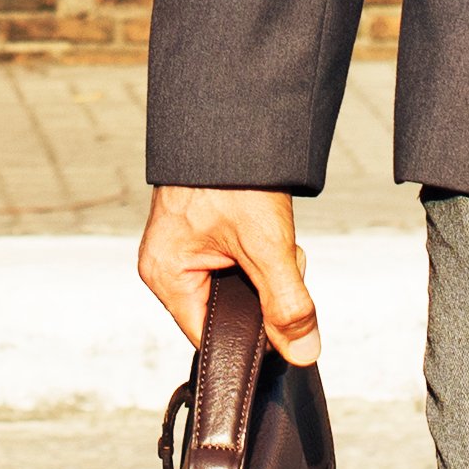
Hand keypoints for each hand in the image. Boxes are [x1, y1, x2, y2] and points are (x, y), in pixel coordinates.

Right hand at [137, 185, 321, 364]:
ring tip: (271, 235)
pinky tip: (266, 226)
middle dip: (263, 291)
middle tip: (278, 258)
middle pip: (226, 310)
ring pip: (236, 285)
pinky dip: (258, 251)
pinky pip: (234, 261)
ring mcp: (181, 247)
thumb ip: (286, 304)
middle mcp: (165, 265)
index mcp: (165, 277)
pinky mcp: (199, 232)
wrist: (231, 115)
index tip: (282, 311)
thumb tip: (304, 353)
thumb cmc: (235, 176)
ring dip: (264, 268)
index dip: (252, 335)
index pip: (211, 337)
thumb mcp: (267, 246)